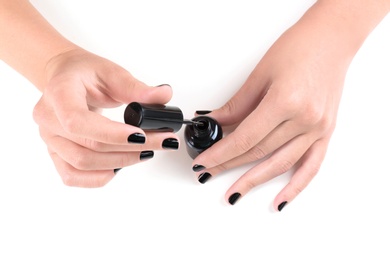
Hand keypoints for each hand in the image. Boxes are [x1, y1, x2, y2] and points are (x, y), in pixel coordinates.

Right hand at [33, 48, 178, 186]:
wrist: (64, 78)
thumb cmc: (83, 73)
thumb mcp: (111, 72)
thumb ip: (136, 87)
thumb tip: (163, 95)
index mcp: (58, 94)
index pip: (78, 121)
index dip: (111, 134)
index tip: (141, 135)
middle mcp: (49, 119)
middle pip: (88, 147)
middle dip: (130, 149)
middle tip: (161, 142)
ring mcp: (50, 139)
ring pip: (82, 164)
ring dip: (119, 163)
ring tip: (146, 152)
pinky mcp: (56, 153)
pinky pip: (72, 176)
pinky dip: (97, 178)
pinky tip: (119, 168)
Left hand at [191, 3, 362, 210]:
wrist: (331, 39)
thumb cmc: (298, 48)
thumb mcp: (260, 75)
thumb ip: (237, 106)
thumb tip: (215, 123)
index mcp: (285, 102)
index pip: (245, 138)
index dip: (221, 153)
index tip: (204, 163)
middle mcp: (305, 119)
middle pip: (259, 152)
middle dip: (229, 165)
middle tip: (208, 174)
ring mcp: (318, 129)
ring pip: (280, 164)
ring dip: (254, 181)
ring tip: (233, 193)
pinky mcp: (326, 132)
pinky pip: (311, 167)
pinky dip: (295, 186)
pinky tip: (280, 200)